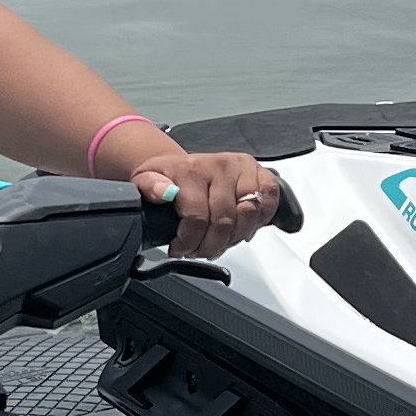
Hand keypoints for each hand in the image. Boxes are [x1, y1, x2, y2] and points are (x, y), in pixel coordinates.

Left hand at [130, 149, 285, 258]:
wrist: (184, 165)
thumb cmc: (168, 177)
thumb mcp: (146, 180)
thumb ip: (149, 187)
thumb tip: (164, 192)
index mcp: (192, 169)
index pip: (197, 216)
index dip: (189, 241)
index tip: (180, 249)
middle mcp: (220, 166)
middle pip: (224, 221)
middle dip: (209, 245)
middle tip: (198, 250)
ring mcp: (242, 169)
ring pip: (249, 216)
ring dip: (233, 238)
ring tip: (217, 241)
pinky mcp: (260, 172)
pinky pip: (270, 200)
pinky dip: (259, 220)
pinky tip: (240, 227)